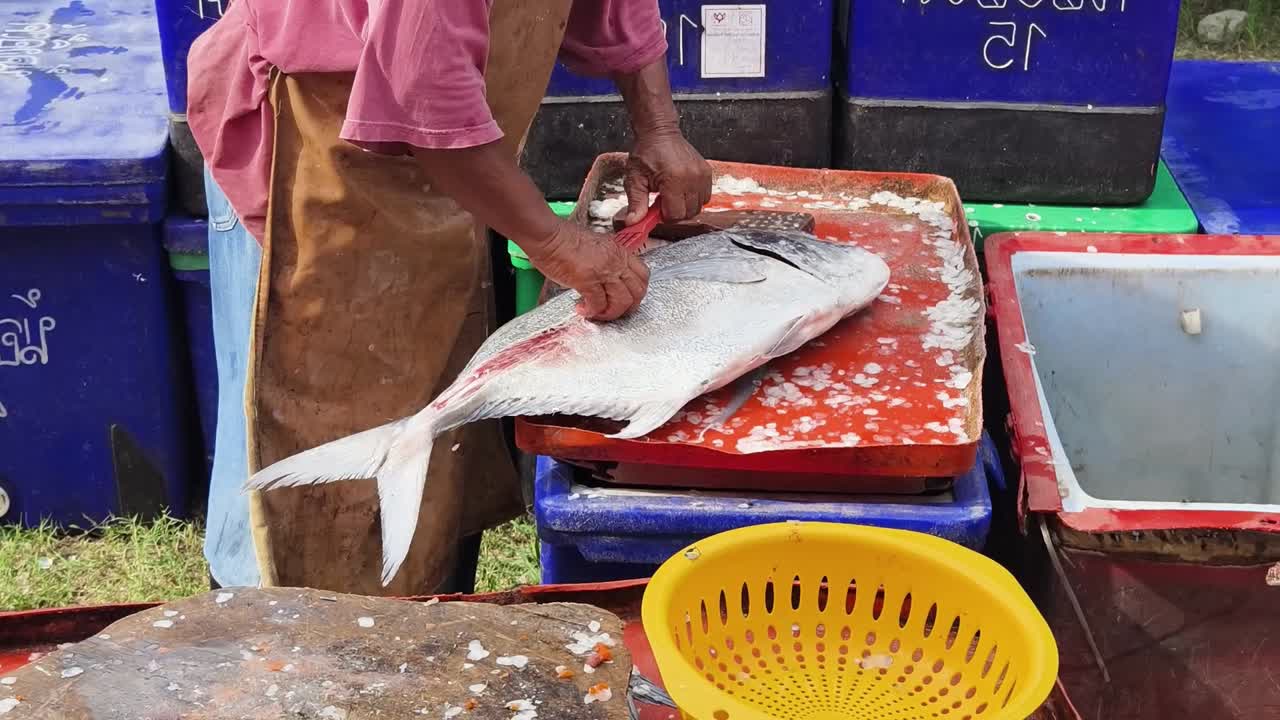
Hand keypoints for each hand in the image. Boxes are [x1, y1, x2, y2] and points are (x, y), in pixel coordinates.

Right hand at [526, 221, 649, 321]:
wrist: (547, 235)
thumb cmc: (564, 238)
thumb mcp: (596, 246)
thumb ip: (606, 261)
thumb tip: (606, 280)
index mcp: (619, 251)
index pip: (643, 275)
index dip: (637, 292)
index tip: (627, 298)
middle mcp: (616, 260)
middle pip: (637, 291)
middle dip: (628, 307)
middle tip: (615, 311)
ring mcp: (604, 270)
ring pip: (622, 301)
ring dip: (611, 313)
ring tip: (598, 313)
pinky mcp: (588, 280)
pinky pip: (598, 304)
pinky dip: (592, 311)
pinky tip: (582, 309)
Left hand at [623, 127, 712, 225]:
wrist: (659, 133)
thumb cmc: (646, 153)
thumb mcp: (635, 179)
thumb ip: (636, 203)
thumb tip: (633, 223)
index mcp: (673, 180)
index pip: (674, 215)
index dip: (663, 214)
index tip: (656, 205)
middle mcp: (691, 177)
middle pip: (688, 213)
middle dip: (674, 211)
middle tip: (662, 198)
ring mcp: (702, 175)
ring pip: (697, 207)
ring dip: (684, 205)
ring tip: (672, 192)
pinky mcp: (707, 172)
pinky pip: (704, 197)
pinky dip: (694, 198)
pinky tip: (681, 189)